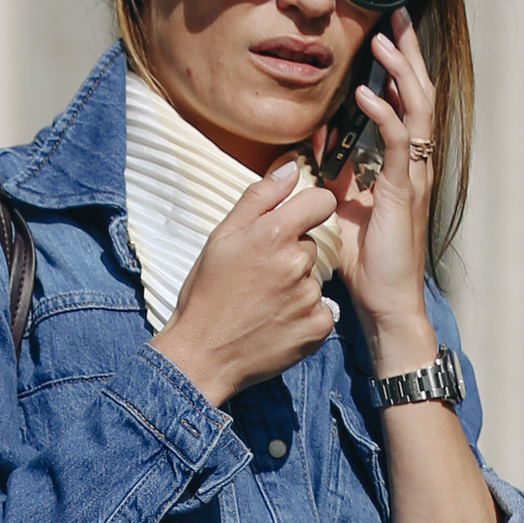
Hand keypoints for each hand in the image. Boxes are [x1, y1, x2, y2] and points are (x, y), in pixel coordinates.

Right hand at [151, 160, 339, 406]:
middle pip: (312, 245)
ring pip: (313, 279)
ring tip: (264, 303)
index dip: (310, 209)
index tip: (298, 221)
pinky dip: (304, 316)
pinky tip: (276, 322)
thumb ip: (259, 197)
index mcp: (273, 234)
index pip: (322, 201)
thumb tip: (292, 167)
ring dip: (296, 287)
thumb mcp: (221, 237)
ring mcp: (308, 298)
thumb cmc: (206, 294)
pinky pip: (321, 310)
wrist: (202, 355)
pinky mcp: (317, 328)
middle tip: (260, 277)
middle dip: (292, 255)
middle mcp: (296, 264)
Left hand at [328, 7, 439, 376]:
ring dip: (401, 72)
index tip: (387, 31)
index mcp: (403, 164)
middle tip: (397, 12)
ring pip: (417, 109)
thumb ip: (335, 174)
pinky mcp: (404, 192)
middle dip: (408, 51)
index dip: (398, 66)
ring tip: (386, 40)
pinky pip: (399, 143)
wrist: (385, 303)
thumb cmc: (367, 263)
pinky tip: (365, 95)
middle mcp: (416, 163)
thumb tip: (314, 145)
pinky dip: (384, 114)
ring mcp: (414, 175)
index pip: (405, 102)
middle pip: (418, 93)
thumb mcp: (343, 207)